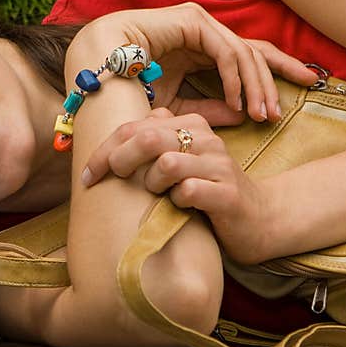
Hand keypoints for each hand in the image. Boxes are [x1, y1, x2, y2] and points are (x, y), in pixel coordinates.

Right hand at [67, 2, 317, 125]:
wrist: (98, 68)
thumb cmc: (132, 88)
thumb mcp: (179, 107)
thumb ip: (209, 110)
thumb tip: (243, 116)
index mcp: (205, 49)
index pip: (251, 57)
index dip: (279, 71)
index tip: (309, 85)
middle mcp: (208, 32)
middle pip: (257, 53)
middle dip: (277, 80)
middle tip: (281, 113)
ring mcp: (202, 22)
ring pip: (246, 53)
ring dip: (257, 87)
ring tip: (262, 116)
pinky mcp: (193, 20)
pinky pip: (226, 51)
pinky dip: (235, 78)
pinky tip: (237, 101)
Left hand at [82, 109, 272, 263]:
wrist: (257, 220)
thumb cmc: (206, 192)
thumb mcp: (179, 163)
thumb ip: (152, 147)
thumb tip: (109, 142)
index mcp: (191, 126)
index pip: (136, 126)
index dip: (105, 150)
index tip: (88, 175)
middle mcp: (206, 140)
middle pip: (148, 137)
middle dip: (119, 160)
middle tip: (111, 180)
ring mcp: (218, 166)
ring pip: (167, 163)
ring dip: (151, 182)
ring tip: (158, 194)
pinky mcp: (227, 194)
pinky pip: (188, 192)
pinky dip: (175, 202)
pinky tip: (178, 208)